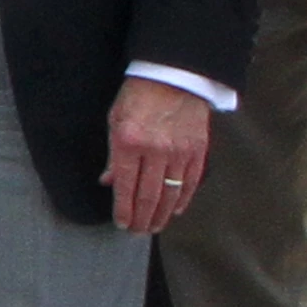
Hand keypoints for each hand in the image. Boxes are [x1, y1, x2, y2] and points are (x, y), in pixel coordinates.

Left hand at [106, 78, 213, 236]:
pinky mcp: (197, 150)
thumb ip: (113, 154)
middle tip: (138, 231)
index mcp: (129, 142)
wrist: (174, 74)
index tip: (122, 224)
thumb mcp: (116, 119)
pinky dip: (183, 200)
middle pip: (148, 196)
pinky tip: (174, 210)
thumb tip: (108, 181)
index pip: (125, 188)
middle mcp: (155, 150)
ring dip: (161, 215)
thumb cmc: (139, 94)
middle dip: (141, 219)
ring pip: (170, 194)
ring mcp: (179, 151)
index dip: (123, 211)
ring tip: (154, 227)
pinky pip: (190, 182)